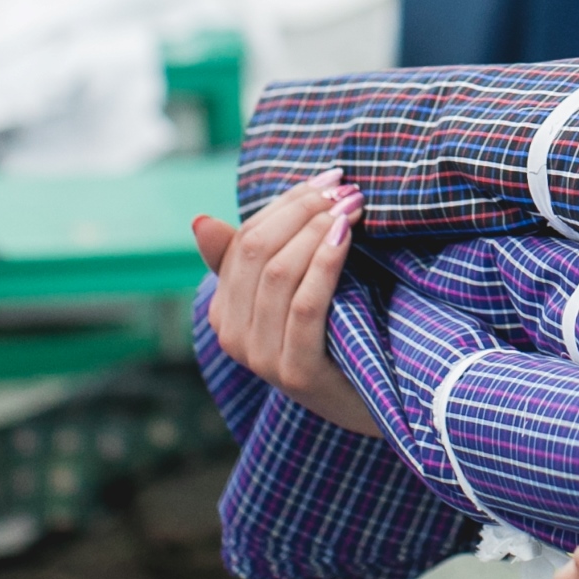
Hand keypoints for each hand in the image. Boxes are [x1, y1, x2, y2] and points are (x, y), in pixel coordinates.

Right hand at [193, 171, 377, 436]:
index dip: (287, 202)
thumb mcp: (294, 292)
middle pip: (257, 250)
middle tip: (346, 189)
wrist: (377, 401)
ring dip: (318, 230)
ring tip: (353, 207)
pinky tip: (346, 238)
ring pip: (279, 274)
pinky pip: (305, 305)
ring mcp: (261, 358)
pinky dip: (325, 264)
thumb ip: (254, 258)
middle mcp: (232, 336)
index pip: (243, 239)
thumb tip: (200, 221)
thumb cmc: (336, 335)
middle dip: (304, 210)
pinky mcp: (296, 373)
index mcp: (225, 311)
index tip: (330, 177)